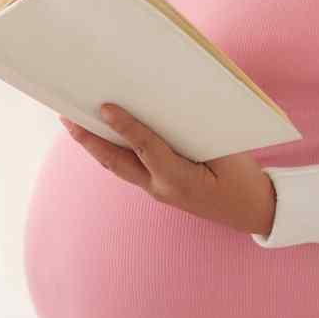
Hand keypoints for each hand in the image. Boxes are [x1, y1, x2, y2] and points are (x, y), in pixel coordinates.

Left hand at [61, 104, 276, 235]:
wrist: (253, 211)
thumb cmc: (244, 179)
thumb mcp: (228, 154)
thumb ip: (197, 134)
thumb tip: (168, 108)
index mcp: (180, 179)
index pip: (146, 148)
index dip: (125, 126)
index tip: (105, 106)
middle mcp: (161, 187)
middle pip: (115, 161)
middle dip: (88, 139)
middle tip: (65, 115)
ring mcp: (157, 189)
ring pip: (117, 165)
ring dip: (94, 144)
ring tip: (73, 121)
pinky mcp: (158, 186)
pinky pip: (128, 166)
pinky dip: (111, 149)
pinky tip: (102, 134)